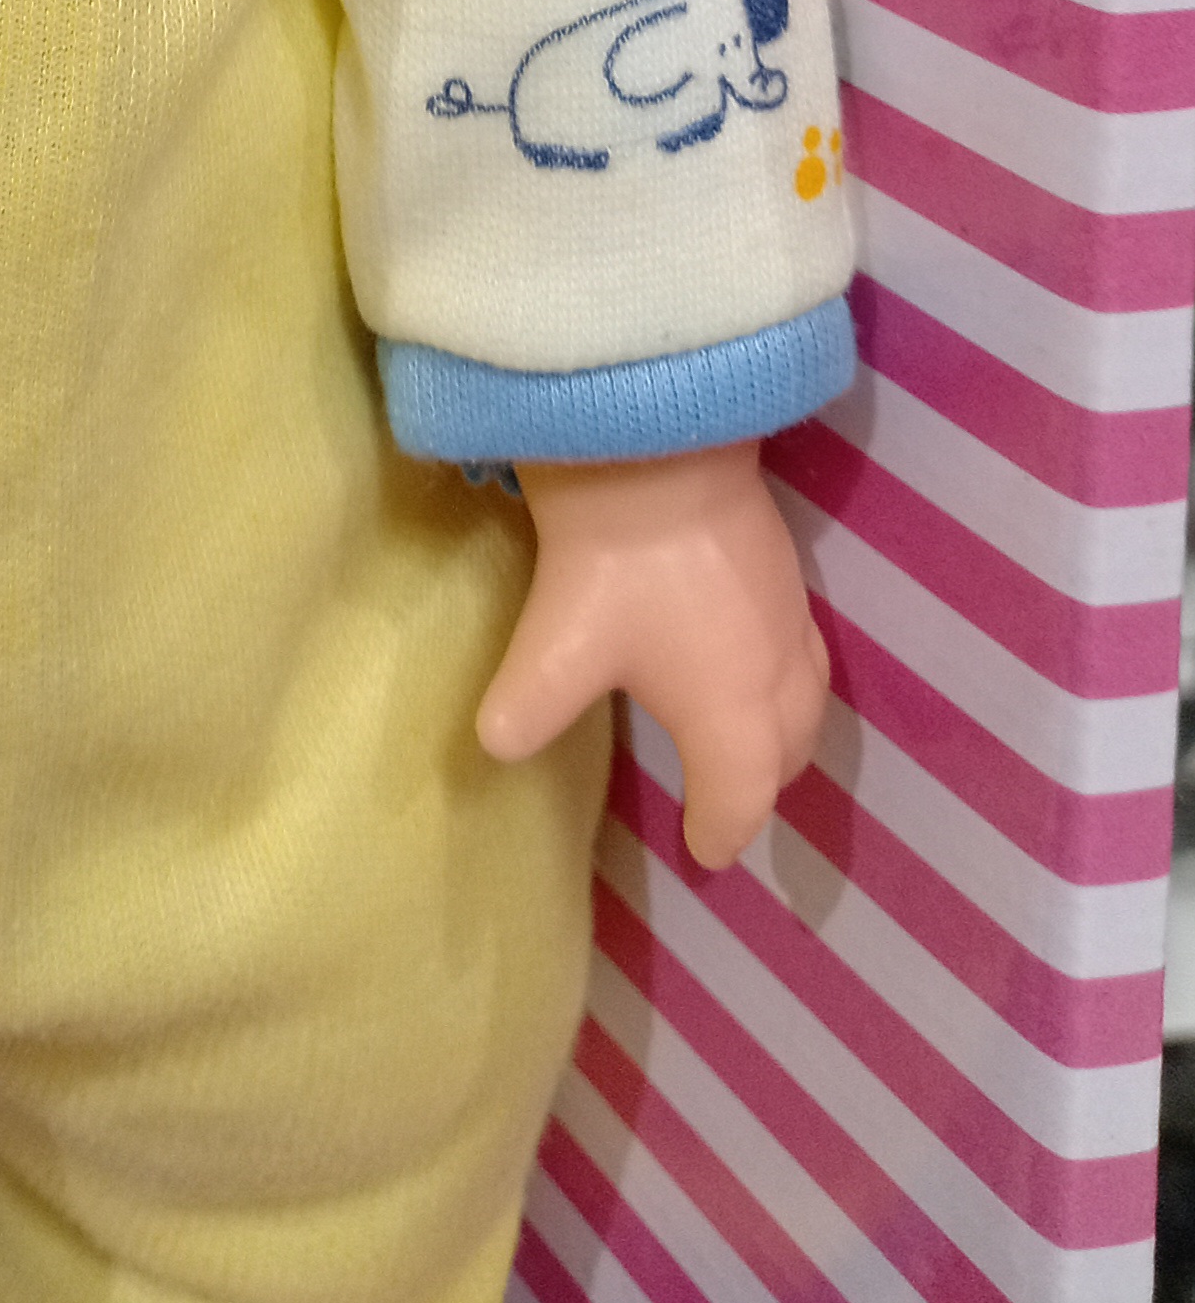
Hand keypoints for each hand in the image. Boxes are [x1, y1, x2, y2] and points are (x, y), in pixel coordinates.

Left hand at [475, 443, 826, 869]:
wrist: (663, 450)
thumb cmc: (618, 566)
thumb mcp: (558, 647)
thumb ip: (527, 710)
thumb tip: (495, 748)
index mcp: (732, 715)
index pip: (741, 795)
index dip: (723, 828)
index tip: (706, 853)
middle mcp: (775, 673)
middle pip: (787, 750)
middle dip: (761, 784)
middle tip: (728, 799)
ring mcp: (788, 615)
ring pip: (806, 696)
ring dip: (784, 731)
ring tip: (751, 737)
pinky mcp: (782, 564)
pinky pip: (801, 646)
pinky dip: (786, 676)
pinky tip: (750, 650)